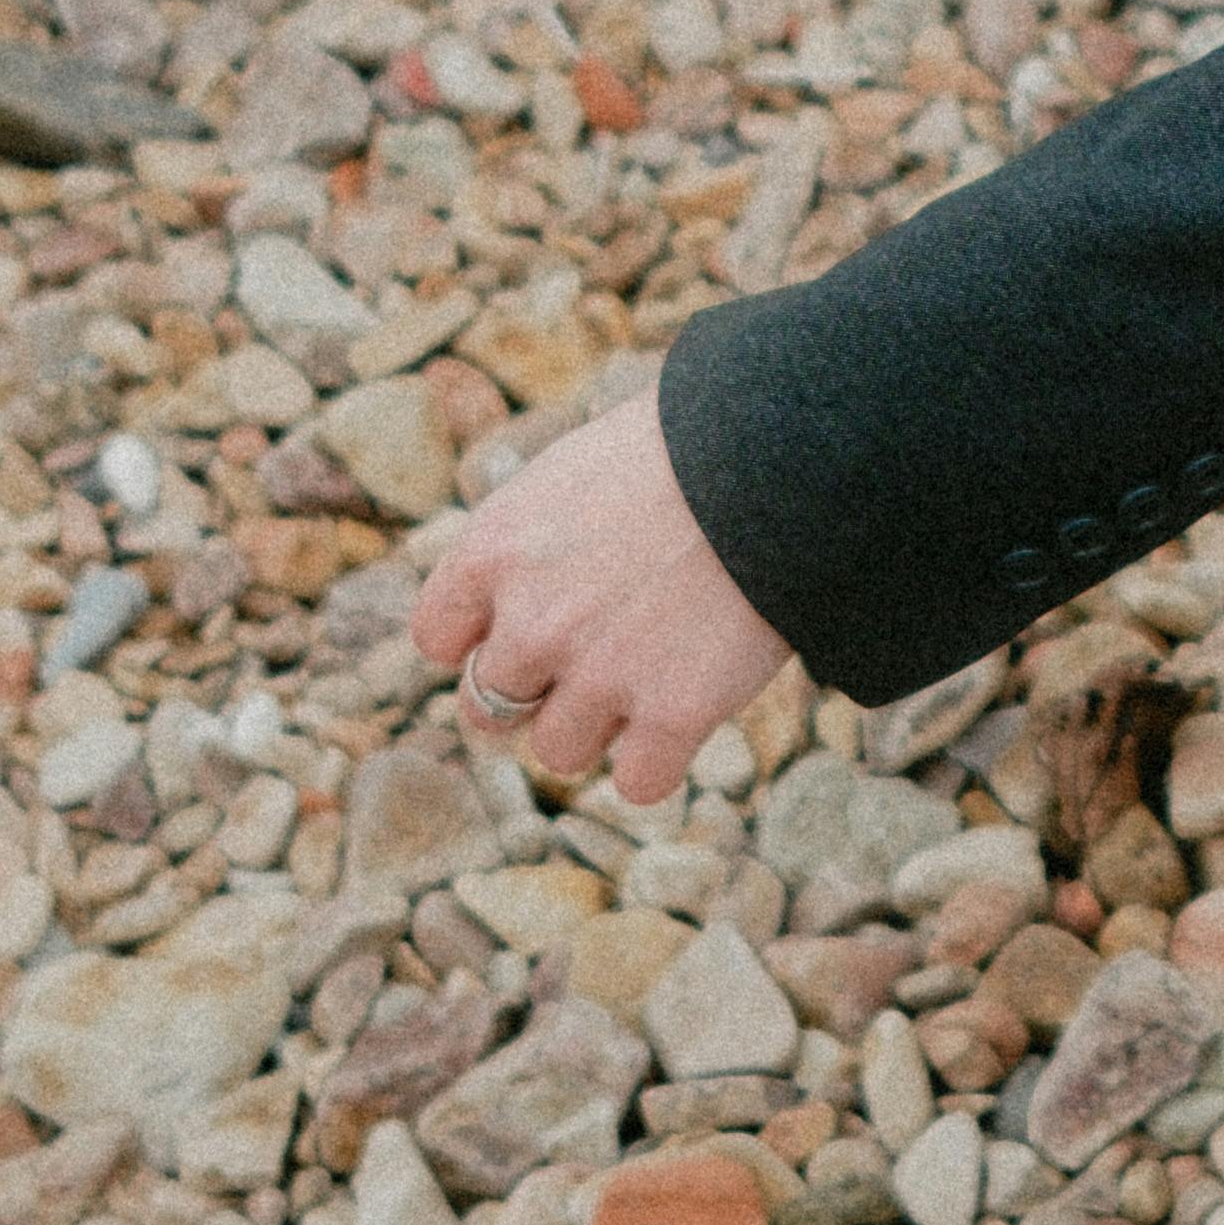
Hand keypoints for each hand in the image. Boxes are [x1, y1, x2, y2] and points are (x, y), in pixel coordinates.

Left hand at [414, 386, 789, 804]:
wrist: (785, 455)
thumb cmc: (688, 444)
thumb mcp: (576, 471)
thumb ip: (530, 542)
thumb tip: (520, 592)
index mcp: (493, 550)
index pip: (438, 639)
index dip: (484, 635)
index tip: (531, 618)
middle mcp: (531, 624)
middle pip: (489, 706)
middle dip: (538, 686)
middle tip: (602, 645)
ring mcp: (600, 675)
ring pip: (559, 750)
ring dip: (600, 723)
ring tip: (658, 665)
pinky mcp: (674, 714)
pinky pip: (638, 781)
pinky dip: (662, 758)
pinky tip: (691, 707)